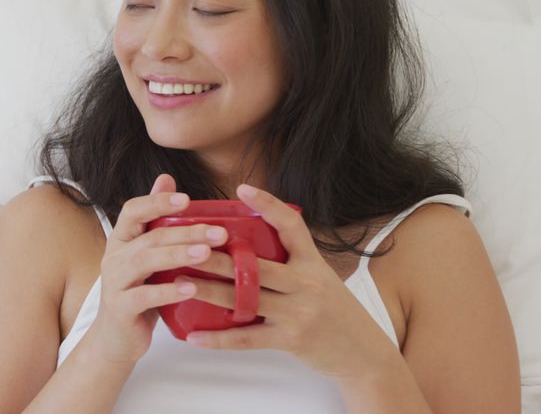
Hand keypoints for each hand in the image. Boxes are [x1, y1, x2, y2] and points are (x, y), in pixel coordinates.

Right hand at [84, 173, 228, 363]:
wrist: (115, 339)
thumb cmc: (139, 292)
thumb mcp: (147, 256)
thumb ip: (156, 220)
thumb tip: (166, 178)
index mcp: (121, 240)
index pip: (132, 210)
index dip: (157, 202)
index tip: (187, 199)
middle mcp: (114, 257)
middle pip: (149, 236)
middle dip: (186, 231)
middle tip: (219, 232)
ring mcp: (115, 282)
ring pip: (146, 261)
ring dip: (178, 254)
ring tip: (207, 253)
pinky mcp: (121, 308)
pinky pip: (145, 296)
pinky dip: (169, 291)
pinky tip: (192, 288)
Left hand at [180, 184, 397, 378]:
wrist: (363, 353)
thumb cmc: (333, 310)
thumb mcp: (319, 276)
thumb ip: (290, 260)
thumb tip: (250, 239)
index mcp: (312, 262)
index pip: (292, 225)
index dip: (269, 204)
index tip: (243, 187)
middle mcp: (306, 283)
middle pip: (256, 264)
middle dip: (218, 256)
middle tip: (185, 245)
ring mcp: (298, 312)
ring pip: (245, 297)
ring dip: (208, 290)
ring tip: (177, 283)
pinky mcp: (290, 339)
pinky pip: (247, 338)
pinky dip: (218, 338)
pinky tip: (193, 336)